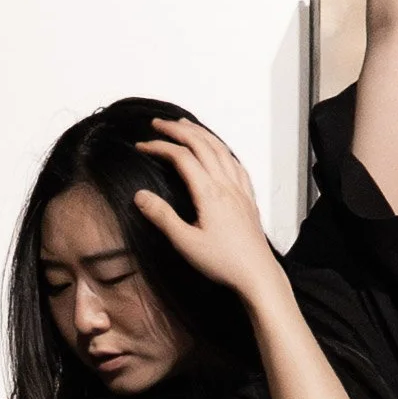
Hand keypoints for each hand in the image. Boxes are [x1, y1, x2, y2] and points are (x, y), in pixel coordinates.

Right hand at [132, 117, 279, 297]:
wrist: (258, 274)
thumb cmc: (223, 263)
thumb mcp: (185, 243)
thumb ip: (162, 217)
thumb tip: (140, 196)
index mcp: (210, 193)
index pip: (182, 157)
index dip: (160, 147)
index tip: (141, 146)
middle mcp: (227, 185)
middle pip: (202, 145)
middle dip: (179, 130)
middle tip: (158, 123)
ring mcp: (240, 190)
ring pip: (221, 150)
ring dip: (201, 134)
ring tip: (185, 125)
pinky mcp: (248, 198)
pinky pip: (236, 163)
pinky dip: (222, 149)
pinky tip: (219, 150)